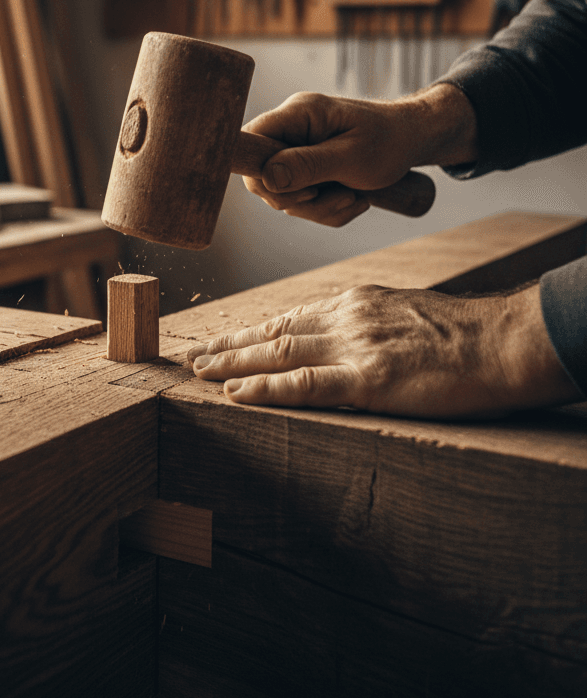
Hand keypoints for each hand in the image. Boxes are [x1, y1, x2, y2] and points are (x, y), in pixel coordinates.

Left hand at [187, 283, 580, 418]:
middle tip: (193, 358)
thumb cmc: (460, 333)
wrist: (502, 341)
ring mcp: (355, 347)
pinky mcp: (371, 379)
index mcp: (353, 304)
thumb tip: (339, 338)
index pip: (288, 318)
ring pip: (278, 354)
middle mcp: (345, 319)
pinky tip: (238, 393)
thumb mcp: (403, 314)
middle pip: (273, 333)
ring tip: (200, 374)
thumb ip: (365, 324)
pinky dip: (267, 389)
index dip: (250, 332)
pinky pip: (307, 384)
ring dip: (234, 365)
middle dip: (229, 347)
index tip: (222, 341)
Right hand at [243, 84, 476, 226]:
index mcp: (298, 114)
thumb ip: (307, 165)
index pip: (249, 141)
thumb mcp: (352, 157)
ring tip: (354, 197)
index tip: (301, 190)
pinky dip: (327, 209)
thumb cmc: (391, 141)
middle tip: (339, 195)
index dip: (260, 173)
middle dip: (301, 200)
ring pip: (284, 195)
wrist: (416, 140)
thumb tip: (266, 178)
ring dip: (320, 208)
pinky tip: (353, 198)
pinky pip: (301, 201)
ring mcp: (296, 149)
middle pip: (263, 178)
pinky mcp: (305, 167)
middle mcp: (290, 129)